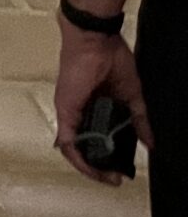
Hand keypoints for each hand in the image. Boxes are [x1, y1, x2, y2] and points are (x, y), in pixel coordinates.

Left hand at [55, 23, 151, 182]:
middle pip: (85, 147)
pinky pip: (68, 141)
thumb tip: (150, 143)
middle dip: (100, 167)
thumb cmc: (111, 58)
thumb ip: (139, 120)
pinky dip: (78, 157)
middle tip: (116, 178)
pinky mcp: (65, 110)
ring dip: (90, 167)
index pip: (97, 139)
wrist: (96, 38)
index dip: (108, 157)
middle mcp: (80, 112)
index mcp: (95, 107)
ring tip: (107, 177)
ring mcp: (70, 112)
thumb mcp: (131, 95)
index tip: (122, 170)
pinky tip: (92, 169)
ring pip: (74, 149)